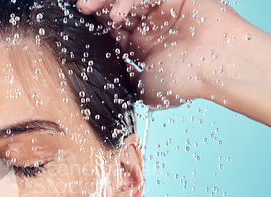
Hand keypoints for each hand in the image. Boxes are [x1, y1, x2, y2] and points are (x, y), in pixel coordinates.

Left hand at [75, 0, 270, 125]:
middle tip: (81, 8)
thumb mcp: (143, 89)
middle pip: (116, 10)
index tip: (79, 24)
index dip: (96, 26)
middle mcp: (150, 27)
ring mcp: (161, 10)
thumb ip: (126, 80)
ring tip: (88, 7)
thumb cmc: (182, 82)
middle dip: (96, 7)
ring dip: (105, 0)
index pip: (113, 31)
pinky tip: (118, 14)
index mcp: (142, 48)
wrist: (215, 67)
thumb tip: (111, 79)